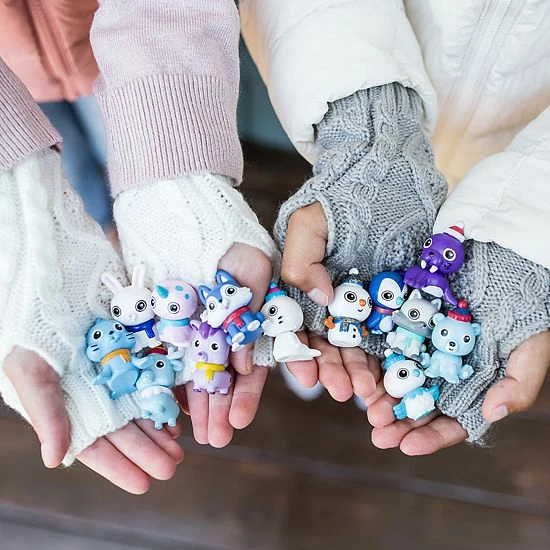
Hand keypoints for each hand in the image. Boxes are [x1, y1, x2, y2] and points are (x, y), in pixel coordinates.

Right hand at [4, 347, 183, 493]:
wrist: (52, 286)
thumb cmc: (32, 333)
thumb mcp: (31, 371)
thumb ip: (47, 414)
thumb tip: (55, 460)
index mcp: (70, 407)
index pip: (96, 444)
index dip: (118, 466)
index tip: (142, 484)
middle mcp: (96, 395)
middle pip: (126, 431)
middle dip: (148, 452)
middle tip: (171, 467)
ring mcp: (117, 372)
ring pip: (141, 409)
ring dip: (159, 432)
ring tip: (179, 450)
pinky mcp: (134, 350)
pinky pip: (152, 379)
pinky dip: (163, 399)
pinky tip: (176, 416)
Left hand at [178, 243, 271, 446]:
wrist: (183, 210)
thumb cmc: (227, 236)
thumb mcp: (255, 268)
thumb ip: (254, 313)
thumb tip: (243, 363)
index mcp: (246, 319)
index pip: (250, 363)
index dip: (246, 393)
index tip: (239, 420)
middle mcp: (220, 328)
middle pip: (221, 376)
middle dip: (220, 408)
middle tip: (217, 439)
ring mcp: (191, 327)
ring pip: (194, 372)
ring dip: (197, 404)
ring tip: (197, 435)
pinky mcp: (163, 321)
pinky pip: (166, 356)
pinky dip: (168, 381)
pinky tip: (170, 406)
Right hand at [281, 204, 379, 402]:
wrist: (387, 178)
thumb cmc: (340, 199)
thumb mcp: (307, 223)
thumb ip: (300, 260)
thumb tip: (319, 298)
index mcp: (304, 287)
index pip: (295, 329)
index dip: (299, 355)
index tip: (308, 377)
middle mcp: (331, 301)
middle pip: (328, 344)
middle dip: (333, 371)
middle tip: (343, 391)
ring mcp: (364, 305)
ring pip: (359, 346)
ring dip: (360, 372)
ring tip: (368, 393)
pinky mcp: (393, 303)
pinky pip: (390, 334)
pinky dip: (389, 358)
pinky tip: (391, 378)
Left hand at [367, 332, 549, 453]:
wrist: (506, 272)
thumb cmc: (524, 315)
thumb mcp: (530, 352)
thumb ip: (517, 386)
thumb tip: (492, 414)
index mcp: (472, 389)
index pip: (451, 422)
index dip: (431, 437)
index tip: (408, 446)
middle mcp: (445, 374)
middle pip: (419, 407)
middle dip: (398, 424)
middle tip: (378, 434)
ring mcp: (425, 351)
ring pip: (400, 382)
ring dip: (383, 399)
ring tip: (368, 410)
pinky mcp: (408, 327)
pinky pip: (389, 348)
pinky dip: (376, 364)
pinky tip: (364, 376)